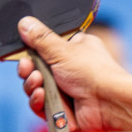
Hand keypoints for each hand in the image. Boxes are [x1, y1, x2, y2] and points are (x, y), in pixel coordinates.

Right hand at [16, 17, 131, 131]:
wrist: (109, 103)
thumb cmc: (95, 73)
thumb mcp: (64, 50)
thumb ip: (41, 38)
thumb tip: (25, 23)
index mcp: (74, 49)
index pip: (45, 48)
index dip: (31, 51)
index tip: (23, 53)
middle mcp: (69, 69)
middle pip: (36, 69)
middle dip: (28, 70)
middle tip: (28, 67)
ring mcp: (65, 89)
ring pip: (35, 88)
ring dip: (32, 85)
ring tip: (39, 82)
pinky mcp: (61, 108)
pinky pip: (40, 105)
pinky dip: (38, 101)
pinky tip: (42, 96)